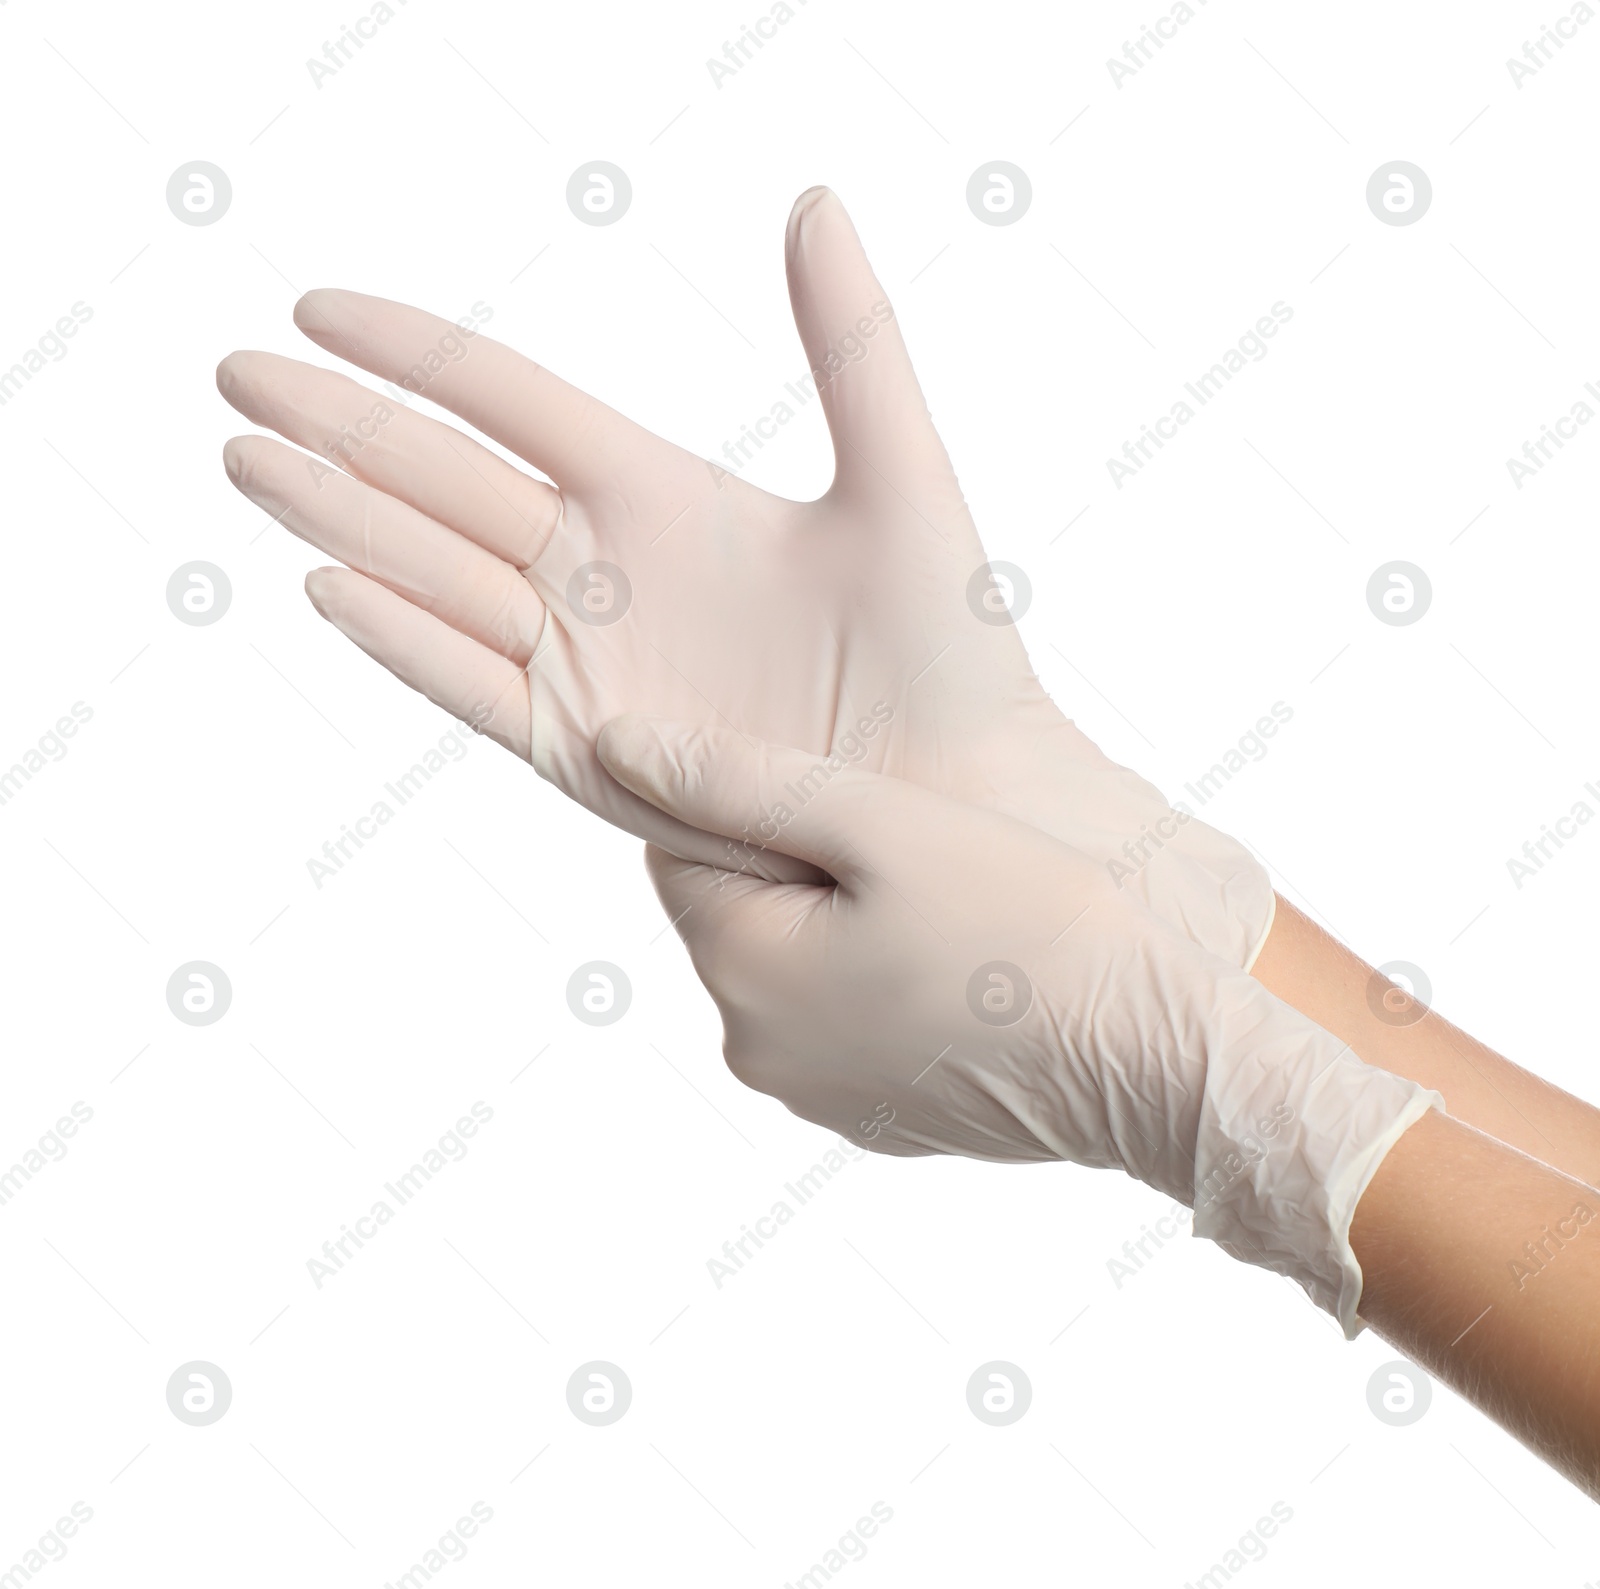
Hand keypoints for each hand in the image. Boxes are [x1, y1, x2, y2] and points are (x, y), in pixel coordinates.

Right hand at [217, 188, 1270, 942]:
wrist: (949, 798)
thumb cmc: (946, 649)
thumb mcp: (900, 478)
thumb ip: (850, 345)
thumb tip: (815, 198)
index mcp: (660, 492)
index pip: (508, 402)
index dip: (415, 353)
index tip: (318, 304)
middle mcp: (604, 569)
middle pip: (443, 480)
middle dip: (340, 427)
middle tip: (235, 372)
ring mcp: (584, 661)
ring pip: (435, 575)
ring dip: (339, 517)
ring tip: (247, 458)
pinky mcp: (581, 751)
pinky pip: (474, 684)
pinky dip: (404, 638)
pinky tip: (329, 585)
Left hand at [596, 712, 1435, 1334]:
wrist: (1151, 1057)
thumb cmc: (1029, 926)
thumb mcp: (880, 823)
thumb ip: (738, 781)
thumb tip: (617, 748)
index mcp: (741, 972)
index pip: (681, 853)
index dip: (751, 800)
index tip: (840, 785)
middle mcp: (757, 1049)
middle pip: (738, 910)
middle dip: (801, 860)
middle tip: (907, 833)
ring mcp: (818, 1093)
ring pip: (795, 962)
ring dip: (844, 916)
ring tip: (944, 893)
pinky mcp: (876, 1114)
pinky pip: (845, 1015)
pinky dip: (880, 974)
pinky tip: (960, 954)